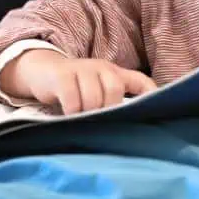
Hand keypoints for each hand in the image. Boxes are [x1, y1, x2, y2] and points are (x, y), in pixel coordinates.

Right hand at [0, 49, 156, 113]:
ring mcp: (81, 69)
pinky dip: (72, 111)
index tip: (157, 110)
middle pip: (114, 90)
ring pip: (93, 96)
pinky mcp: (62, 75)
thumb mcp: (96, 92)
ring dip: (87, 112)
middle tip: (97, 120)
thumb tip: (129, 130)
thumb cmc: (74, 88)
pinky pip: (72, 98)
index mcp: (114, 73)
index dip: (151, 94)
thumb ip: (111, 104)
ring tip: (80, 118)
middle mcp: (101, 67)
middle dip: (107, 109)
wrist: (41, 71)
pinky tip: (68, 114)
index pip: (140, 81)